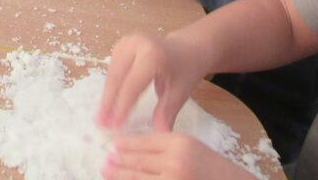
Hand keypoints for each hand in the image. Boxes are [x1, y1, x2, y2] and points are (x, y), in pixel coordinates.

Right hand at [97, 35, 203, 132]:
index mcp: (152, 55)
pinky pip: (113, 67)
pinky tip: (109, 101)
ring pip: (112, 72)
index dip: (121, 107)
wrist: (188, 47)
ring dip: (107, 95)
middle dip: (108, 102)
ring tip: (102, 116)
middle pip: (117, 77)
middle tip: (101, 123)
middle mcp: (136, 45)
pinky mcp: (122, 44)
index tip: (114, 126)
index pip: (131, 85)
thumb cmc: (186, 70)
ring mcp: (127, 41)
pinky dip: (111, 85)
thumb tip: (158, 133)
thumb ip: (166, 112)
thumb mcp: (180, 92)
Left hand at [102, 133, 255, 179]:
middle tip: (105, 162)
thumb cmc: (213, 168)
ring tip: (106, 173)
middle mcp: (174, 161)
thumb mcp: (190, 146)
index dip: (125, 146)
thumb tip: (131, 147)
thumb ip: (165, 144)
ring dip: (120, 176)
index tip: (112, 147)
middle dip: (118, 163)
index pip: (143, 142)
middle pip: (137, 161)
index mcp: (179, 142)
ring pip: (139, 178)